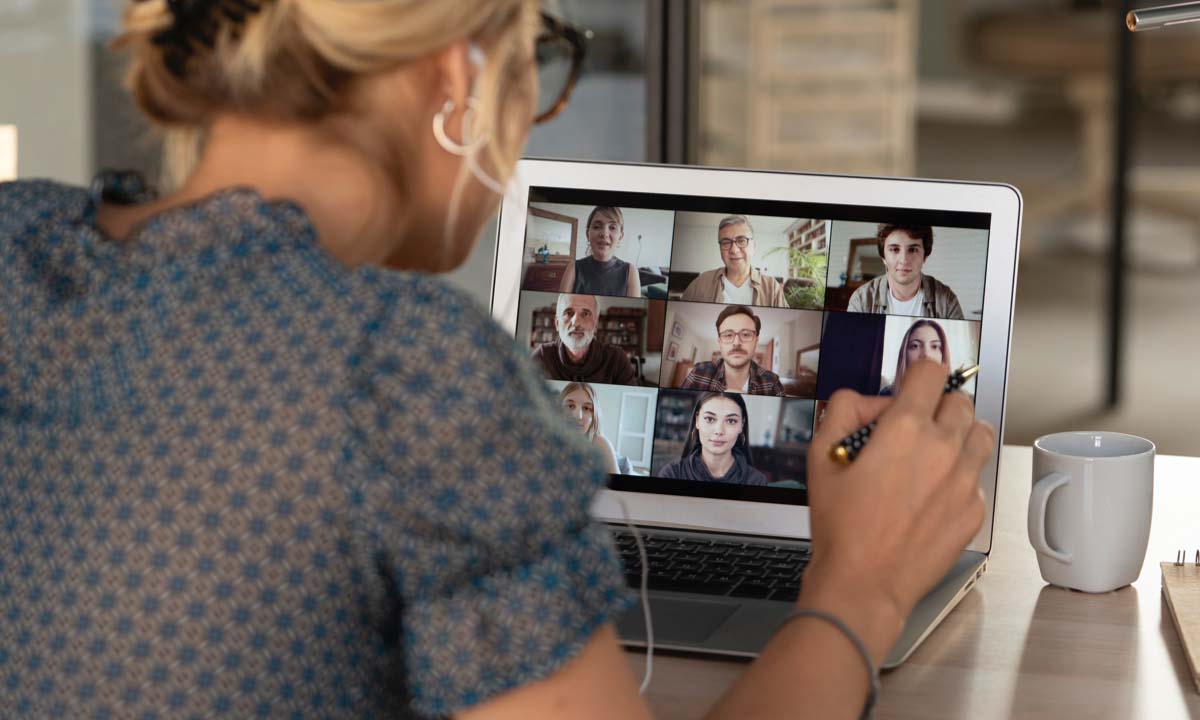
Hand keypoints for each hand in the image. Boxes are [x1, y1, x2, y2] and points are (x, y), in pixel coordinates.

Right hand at [801, 360, 993, 652]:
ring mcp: (964, 481)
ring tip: (932, 454)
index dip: (917, 373)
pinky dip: (959, 477)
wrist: (864, 583)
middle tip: (915, 426)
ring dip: (959, 435)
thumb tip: (865, 399)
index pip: (931, 372)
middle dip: (937, 406)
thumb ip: (842, 410)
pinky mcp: (974, 511)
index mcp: (905, 428)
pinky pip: (977, 477)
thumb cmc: (841, 526)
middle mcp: (943, 449)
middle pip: (961, 401)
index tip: (910, 386)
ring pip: (980, 434)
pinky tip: (930, 495)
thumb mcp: (820, 457)